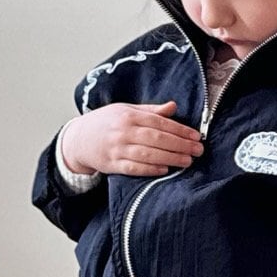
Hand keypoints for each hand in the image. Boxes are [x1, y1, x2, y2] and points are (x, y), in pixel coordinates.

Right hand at [61, 100, 203, 176]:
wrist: (78, 139)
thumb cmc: (106, 123)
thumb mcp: (126, 110)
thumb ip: (150, 110)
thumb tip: (173, 106)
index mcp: (128, 115)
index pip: (159, 122)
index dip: (179, 130)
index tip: (196, 136)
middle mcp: (123, 131)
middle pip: (156, 138)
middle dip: (180, 145)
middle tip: (198, 150)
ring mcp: (117, 148)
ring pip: (147, 154)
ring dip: (170, 158)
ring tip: (187, 161)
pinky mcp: (112, 164)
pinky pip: (133, 168)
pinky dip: (150, 169)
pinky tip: (165, 170)